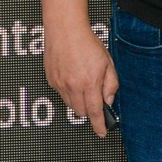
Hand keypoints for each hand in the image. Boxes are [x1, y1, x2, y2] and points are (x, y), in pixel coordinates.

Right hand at [44, 21, 119, 136]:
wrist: (65, 28)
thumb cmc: (86, 42)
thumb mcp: (107, 62)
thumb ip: (111, 84)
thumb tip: (108, 100)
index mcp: (89, 83)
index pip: (95, 112)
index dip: (99, 125)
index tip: (102, 132)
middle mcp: (73, 86)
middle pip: (82, 112)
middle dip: (90, 110)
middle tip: (94, 97)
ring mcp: (60, 84)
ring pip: (70, 105)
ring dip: (79, 101)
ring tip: (83, 83)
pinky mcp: (51, 80)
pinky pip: (61, 94)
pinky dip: (68, 92)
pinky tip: (72, 77)